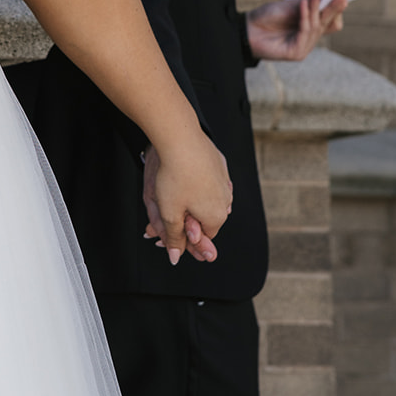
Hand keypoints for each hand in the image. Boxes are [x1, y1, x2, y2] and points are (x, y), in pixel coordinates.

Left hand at [142, 135, 231, 264]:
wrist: (180, 139)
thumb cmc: (175, 176)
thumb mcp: (169, 214)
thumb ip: (174, 238)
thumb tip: (175, 257)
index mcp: (216, 216)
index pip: (204, 236)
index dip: (186, 236)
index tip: (172, 230)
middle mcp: (226, 200)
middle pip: (207, 217)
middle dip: (188, 216)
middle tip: (169, 207)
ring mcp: (225, 180)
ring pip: (208, 197)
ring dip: (193, 198)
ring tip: (175, 189)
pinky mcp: (219, 163)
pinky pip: (209, 178)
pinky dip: (197, 180)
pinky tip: (184, 175)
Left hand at [246, 0, 346, 61]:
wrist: (246, 29)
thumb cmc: (267, 16)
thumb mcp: (290, 6)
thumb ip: (308, 4)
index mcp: (311, 27)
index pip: (331, 20)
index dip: (337, 8)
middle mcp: (310, 39)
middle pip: (328, 23)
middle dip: (334, 8)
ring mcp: (304, 47)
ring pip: (317, 27)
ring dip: (317, 9)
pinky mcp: (297, 52)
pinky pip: (305, 32)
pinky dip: (305, 17)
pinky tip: (303, 3)